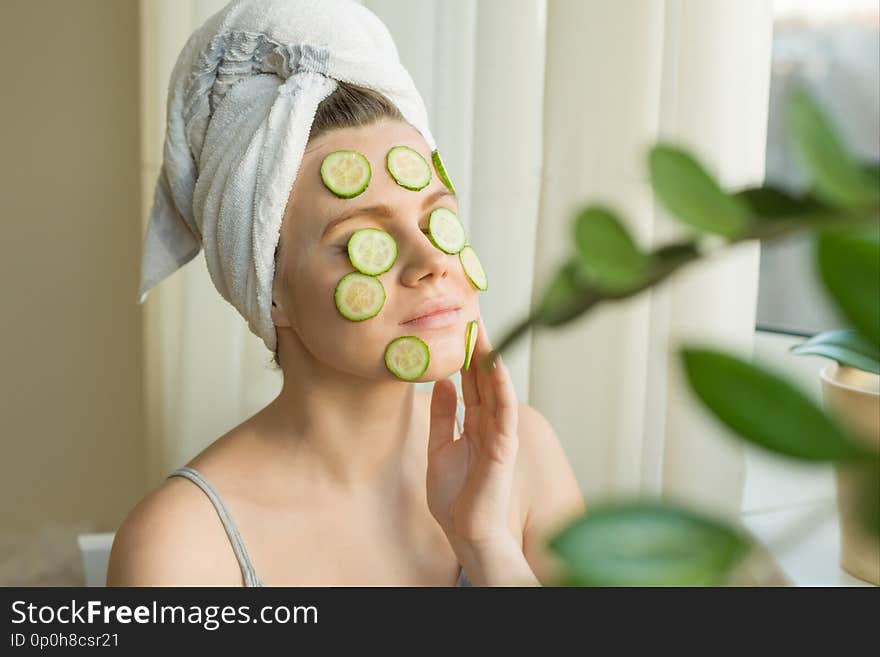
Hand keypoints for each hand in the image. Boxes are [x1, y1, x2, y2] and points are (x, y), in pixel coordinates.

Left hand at [426, 314, 519, 551]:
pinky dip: (501, 387)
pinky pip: (503, 411)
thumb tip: (440, 381)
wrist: (467, 531)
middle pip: (483, 376)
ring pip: (495, 387)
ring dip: (489, 358)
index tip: (457, 322)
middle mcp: (489, 423)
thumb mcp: (439, 447)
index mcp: (474, 422)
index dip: (463, 352)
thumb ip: (442, 415)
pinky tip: (495, 366)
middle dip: (477, 345)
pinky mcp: (503, 447)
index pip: (470, 379)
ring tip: (480, 328)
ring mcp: (499, 433)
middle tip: (470, 309)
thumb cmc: (455, 495)